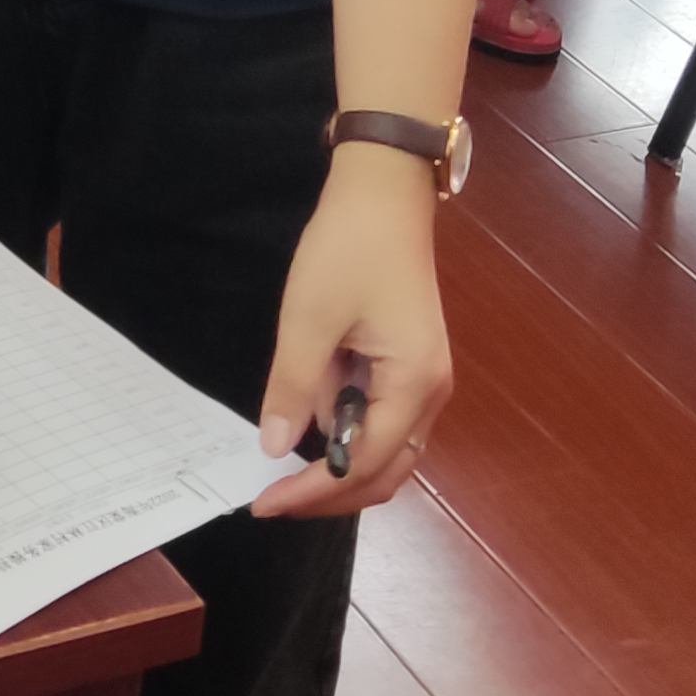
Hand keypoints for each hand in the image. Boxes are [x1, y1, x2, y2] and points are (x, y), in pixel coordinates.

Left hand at [250, 152, 453, 516]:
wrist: (386, 192)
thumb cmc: (349, 247)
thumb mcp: (309, 317)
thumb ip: (294, 386)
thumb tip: (274, 447)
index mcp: (413, 384)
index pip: (361, 464)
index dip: (312, 490)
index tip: (263, 502)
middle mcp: (432, 393)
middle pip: (384, 471)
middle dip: (328, 494)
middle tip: (272, 500)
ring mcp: (426, 381)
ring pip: (388, 453)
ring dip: (339, 471)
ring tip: (286, 479)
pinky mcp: (413, 366)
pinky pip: (385, 424)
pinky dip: (349, 442)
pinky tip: (310, 436)